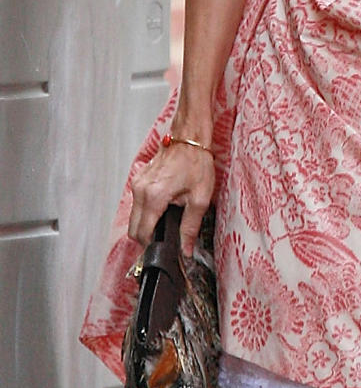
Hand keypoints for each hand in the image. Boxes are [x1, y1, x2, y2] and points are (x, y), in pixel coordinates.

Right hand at [127, 138, 215, 257]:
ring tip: (166, 223)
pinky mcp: (138, 180)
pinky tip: (161, 209)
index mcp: (154, 197)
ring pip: (133, 217)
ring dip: (146, 224)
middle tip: (166, 239)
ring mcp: (136, 184)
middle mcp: (140, 191)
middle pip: (133, 228)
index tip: (164, 250)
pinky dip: (145, 211)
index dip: (152, 246)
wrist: (189, 137)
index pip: (142, 233)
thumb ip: (190, 227)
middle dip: (147, 238)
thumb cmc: (196, 162)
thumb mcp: (200, 198)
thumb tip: (186, 249)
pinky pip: (136, 204)